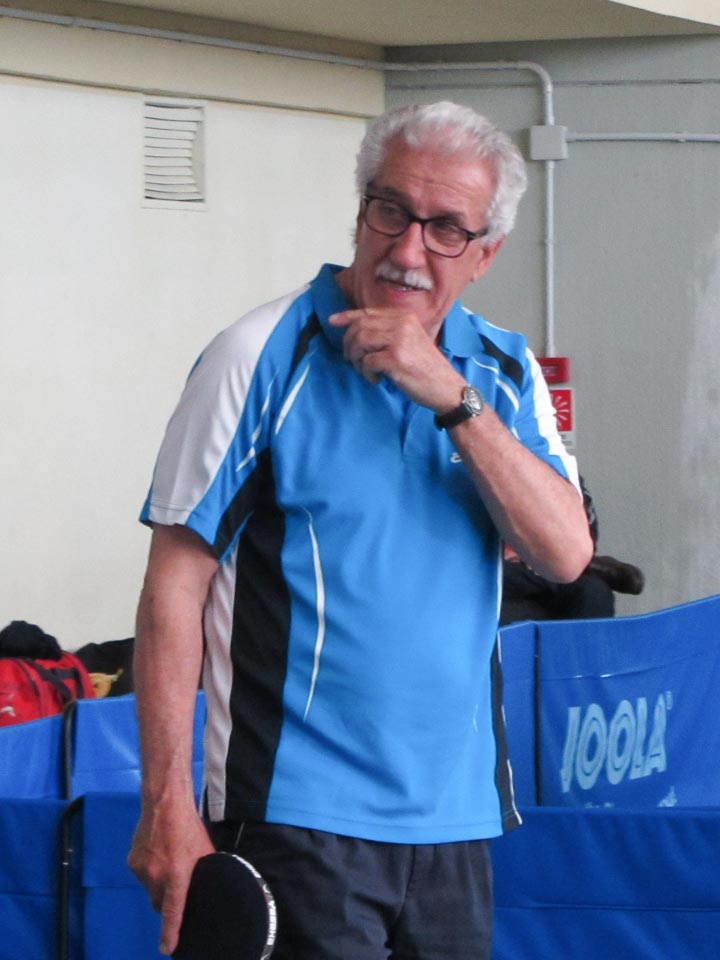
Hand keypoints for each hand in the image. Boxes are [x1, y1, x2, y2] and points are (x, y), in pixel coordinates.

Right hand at [128, 800, 214, 955]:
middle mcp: (156, 877)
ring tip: (168, 862)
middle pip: (159, 903)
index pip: (173, 912)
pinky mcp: (132, 862)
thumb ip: (205, 870)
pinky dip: (149, 872)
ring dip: (158, 884)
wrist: (164, 803)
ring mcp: (141, 870)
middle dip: (166, 902)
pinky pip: (142, 876)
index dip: (171, 932)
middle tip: (176, 886)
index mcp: (177, 876)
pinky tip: (158, 855)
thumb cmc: (189, 826)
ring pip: (150, 889)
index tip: (167, 949)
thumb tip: (209, 882)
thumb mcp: (204, 850)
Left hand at [329, 306, 462, 410]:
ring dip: (356, 359)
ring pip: (360, 342)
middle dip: (349, 344)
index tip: (332, 321)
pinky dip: (366, 373)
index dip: (347, 316)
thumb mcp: (410, 340)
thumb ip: (388, 332)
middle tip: (352, 359)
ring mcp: (399, 340)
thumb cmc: (426, 367)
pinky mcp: (395, 358)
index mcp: (404, 316)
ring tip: (365, 370)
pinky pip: (367, 361)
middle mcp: (402, 324)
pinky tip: (377, 379)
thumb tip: (356, 330)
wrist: (446, 387)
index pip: (368, 312)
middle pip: (360, 327)